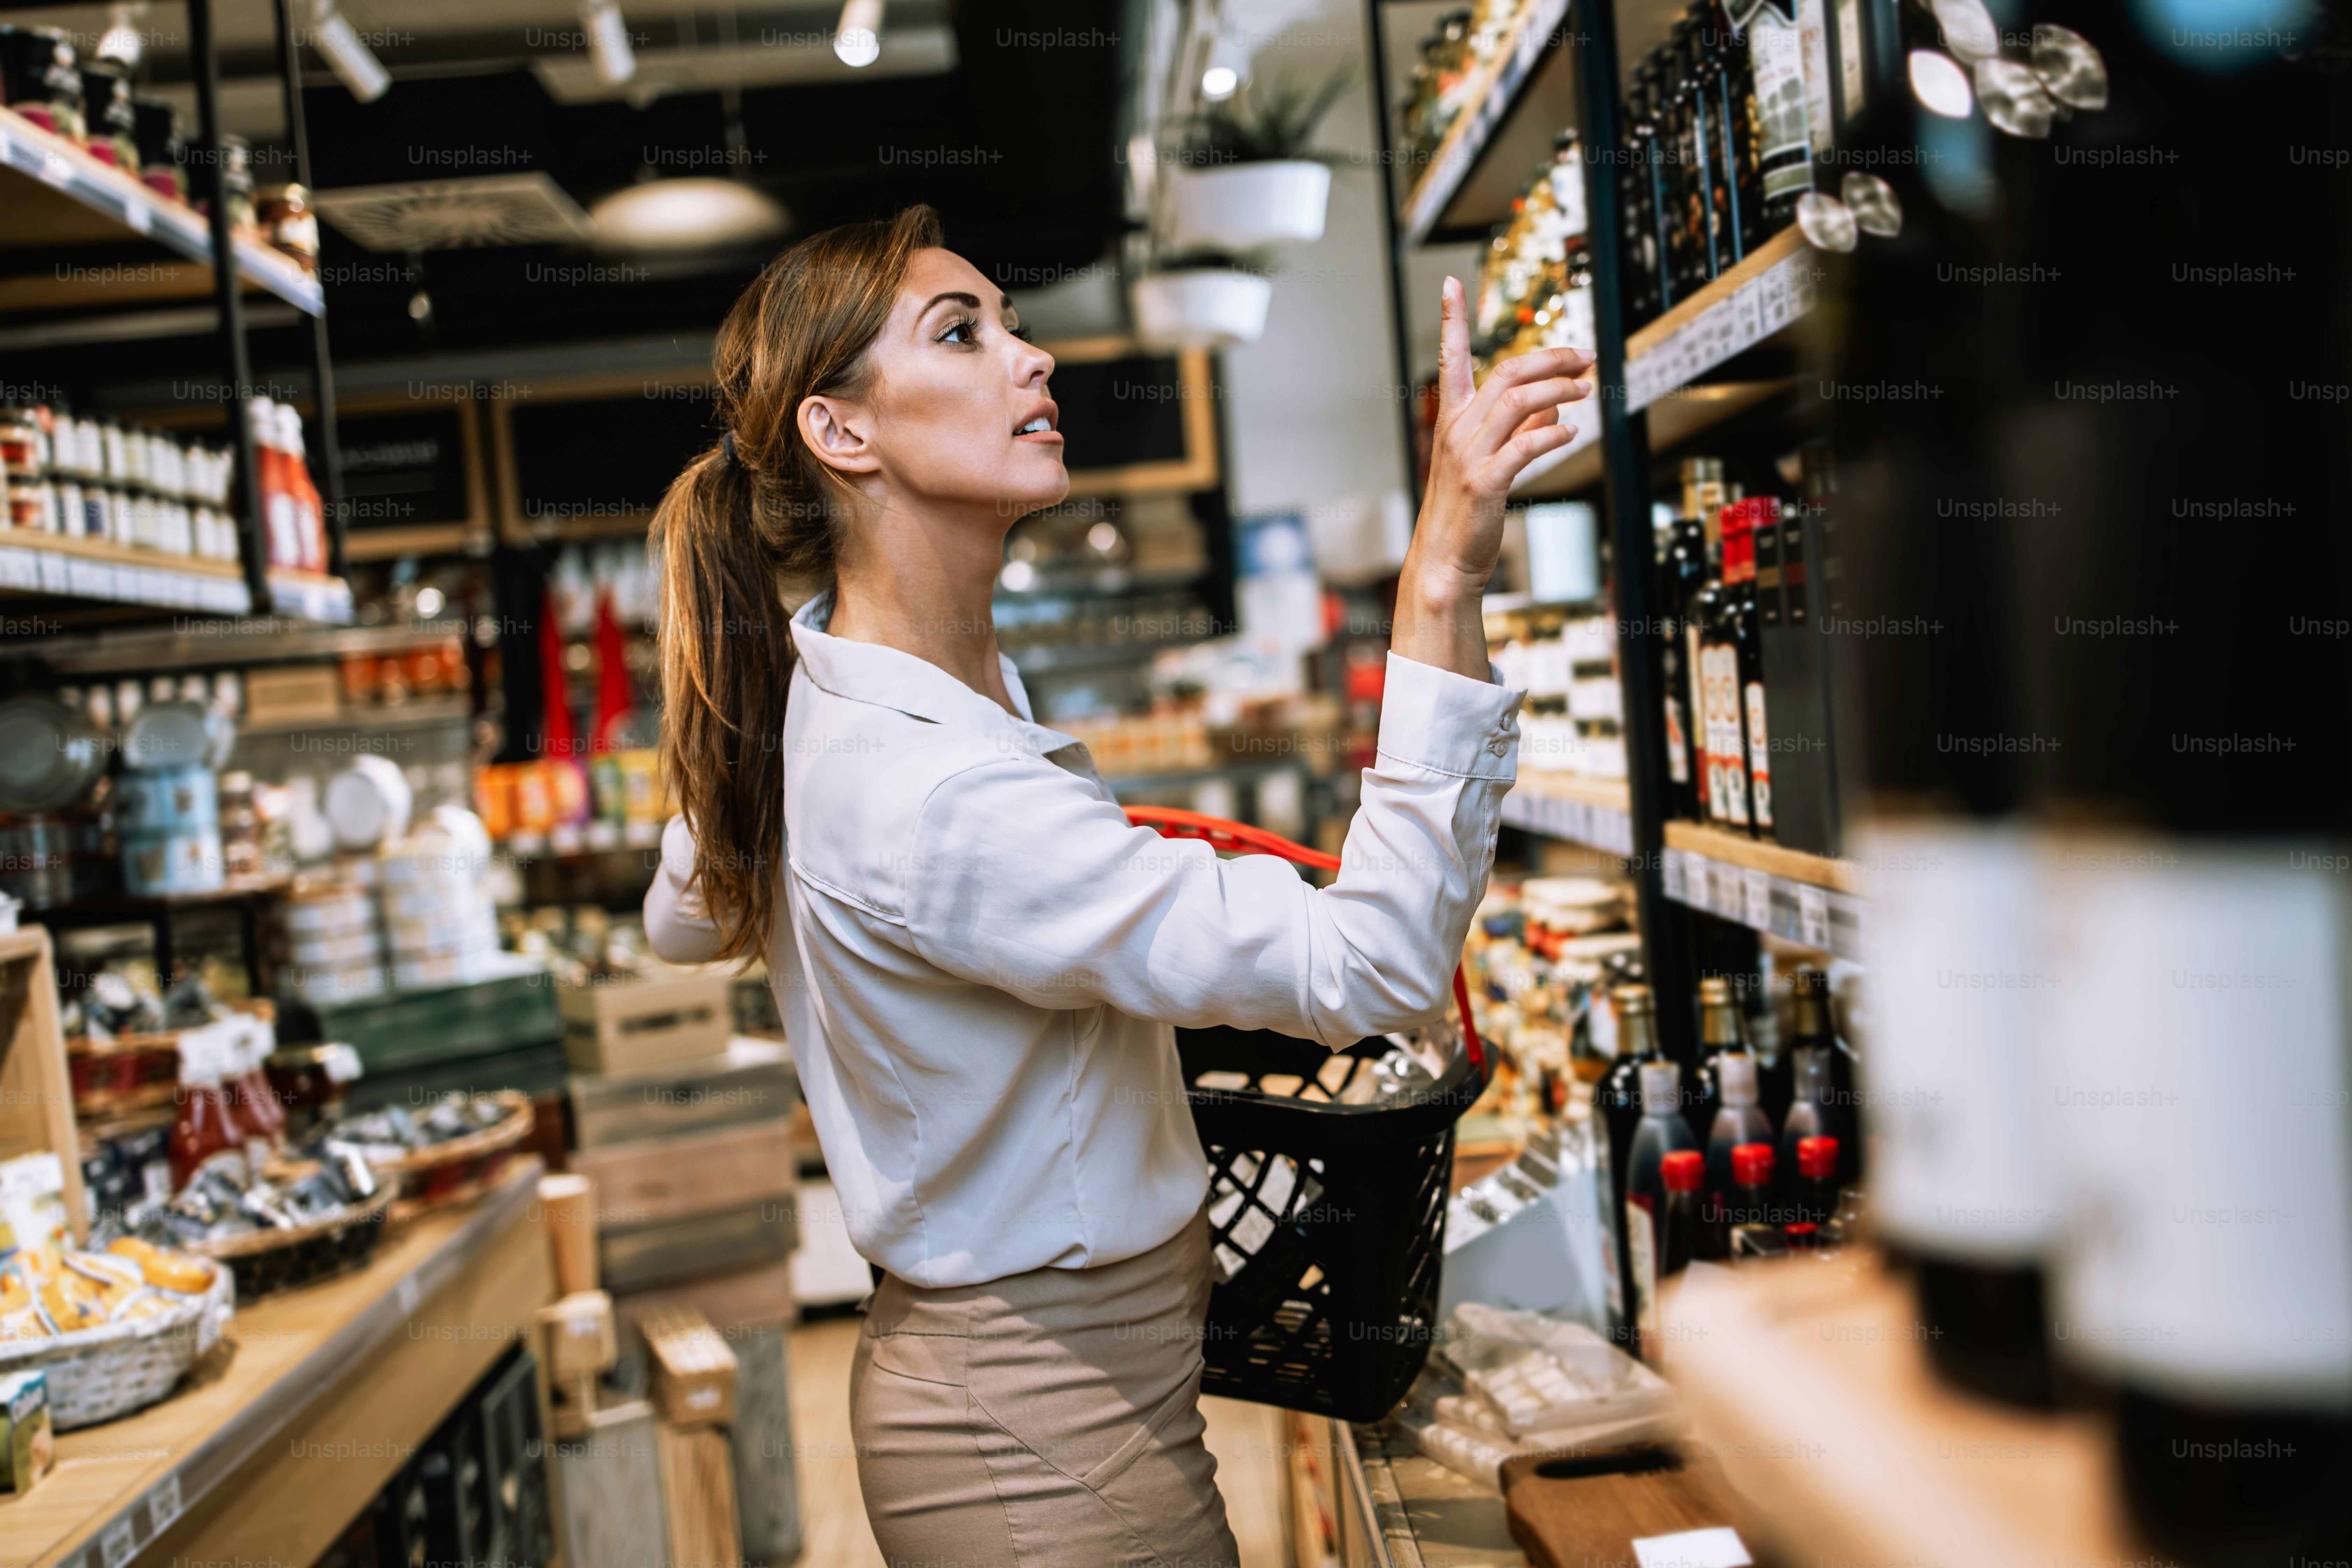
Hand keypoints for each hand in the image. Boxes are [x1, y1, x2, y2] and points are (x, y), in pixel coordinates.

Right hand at [1392, 276, 1595, 679]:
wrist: (1446, 560)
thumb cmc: (1466, 512)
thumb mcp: (1488, 463)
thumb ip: (1520, 428)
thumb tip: (1556, 403)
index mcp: (1452, 420)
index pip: (1451, 359)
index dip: (1451, 320)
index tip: (1449, 283)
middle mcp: (1457, 430)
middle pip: (1506, 373)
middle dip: (1549, 358)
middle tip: (1584, 355)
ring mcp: (1469, 455)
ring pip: (1519, 402)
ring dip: (1559, 390)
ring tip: (1585, 390)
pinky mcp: (1486, 481)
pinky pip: (1526, 445)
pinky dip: (1553, 434)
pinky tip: (1570, 433)